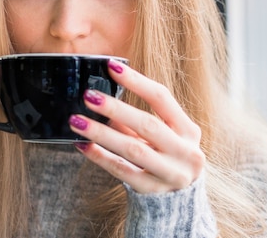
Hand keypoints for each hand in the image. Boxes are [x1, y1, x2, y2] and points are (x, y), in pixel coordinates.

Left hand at [69, 59, 204, 193]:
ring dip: (101, 133)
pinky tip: (83, 146)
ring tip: (77, 121)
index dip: (136, 81)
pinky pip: (121, 170)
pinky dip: (100, 157)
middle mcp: (185, 151)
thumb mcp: (163, 136)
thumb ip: (138, 119)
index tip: (111, 67)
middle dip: (115, 109)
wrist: (180, 200)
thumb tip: (104, 95)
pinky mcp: (152, 190)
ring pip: (132, 148)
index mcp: (189, 130)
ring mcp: (170, 173)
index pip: (162, 98)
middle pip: (147, 124)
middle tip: (88, 96)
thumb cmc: (167, 156)